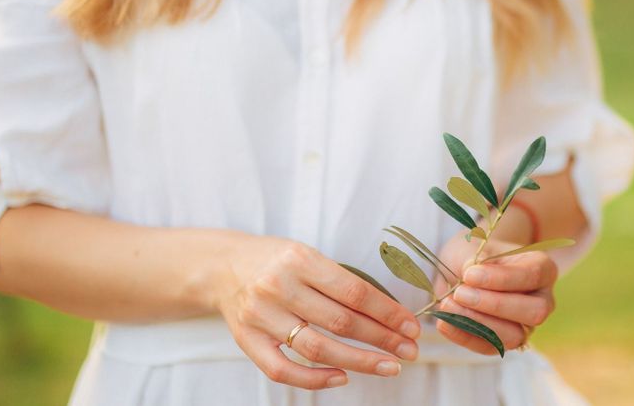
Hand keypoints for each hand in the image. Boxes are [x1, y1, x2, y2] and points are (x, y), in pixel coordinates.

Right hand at [214, 234, 421, 389]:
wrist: (223, 266)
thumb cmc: (276, 260)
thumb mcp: (308, 255)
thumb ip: (340, 281)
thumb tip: (390, 312)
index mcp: (300, 259)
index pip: (354, 291)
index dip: (388, 312)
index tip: (411, 326)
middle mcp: (279, 286)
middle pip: (341, 321)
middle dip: (382, 338)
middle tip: (409, 349)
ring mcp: (261, 316)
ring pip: (317, 348)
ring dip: (359, 361)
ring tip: (388, 366)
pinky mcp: (247, 340)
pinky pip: (282, 370)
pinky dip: (314, 378)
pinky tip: (342, 377)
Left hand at [433, 233, 557, 354]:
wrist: (465, 271)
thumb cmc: (475, 255)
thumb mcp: (472, 247)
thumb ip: (473, 258)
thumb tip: (471, 270)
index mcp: (542, 269)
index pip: (532, 275)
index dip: (502, 278)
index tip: (469, 274)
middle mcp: (542, 300)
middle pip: (534, 312)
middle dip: (495, 305)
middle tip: (460, 293)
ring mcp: (526, 326)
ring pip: (514, 336)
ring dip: (479, 323)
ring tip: (448, 306)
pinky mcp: (505, 342)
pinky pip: (490, 347)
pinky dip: (464, 336)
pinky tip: (444, 323)